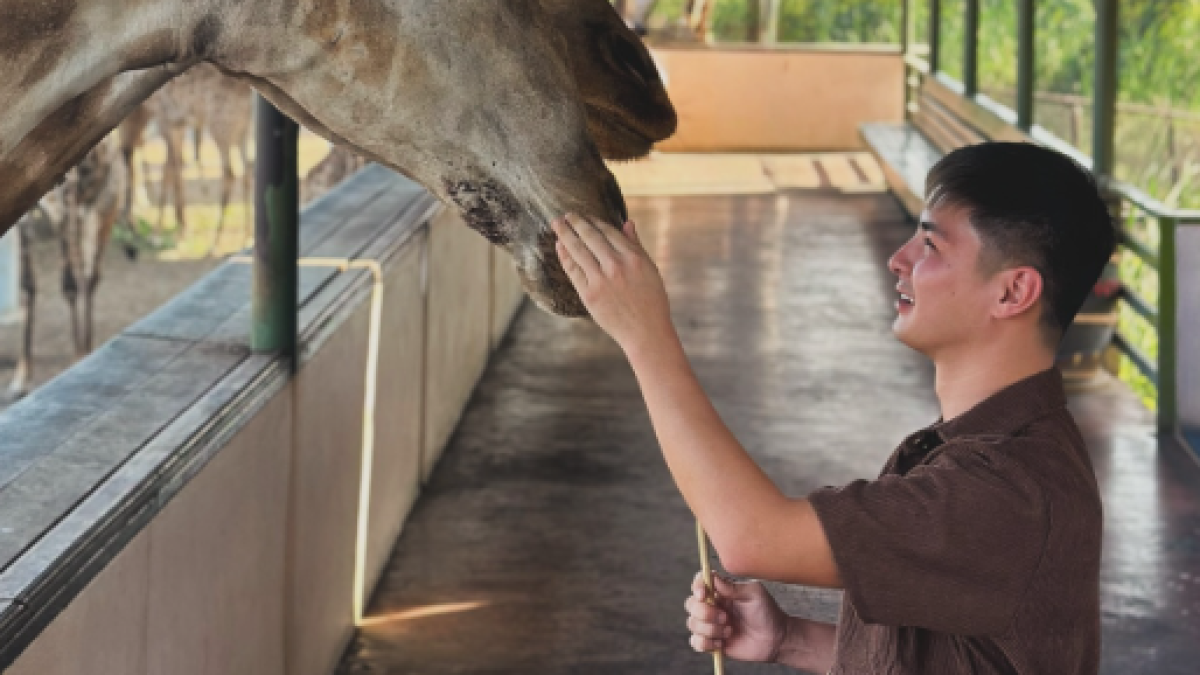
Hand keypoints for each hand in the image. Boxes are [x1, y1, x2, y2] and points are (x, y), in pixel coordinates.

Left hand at [551, 213, 673, 354]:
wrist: (646, 332)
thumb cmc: (651, 301)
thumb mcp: (650, 269)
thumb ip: (636, 245)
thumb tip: (627, 222)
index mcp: (633, 257)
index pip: (609, 232)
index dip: (594, 222)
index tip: (586, 216)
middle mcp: (616, 266)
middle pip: (590, 237)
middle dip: (576, 222)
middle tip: (566, 215)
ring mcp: (601, 280)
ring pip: (578, 250)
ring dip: (565, 234)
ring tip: (557, 224)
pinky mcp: (589, 295)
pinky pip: (573, 270)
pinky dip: (565, 256)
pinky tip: (560, 246)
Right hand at [685, 571, 788, 662]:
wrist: (775, 639)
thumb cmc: (767, 612)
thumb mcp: (754, 593)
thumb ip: (732, 587)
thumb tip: (712, 577)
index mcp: (721, 592)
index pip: (699, 583)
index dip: (697, 586)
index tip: (704, 594)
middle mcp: (713, 606)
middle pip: (691, 604)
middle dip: (705, 613)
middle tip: (725, 618)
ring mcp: (711, 624)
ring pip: (692, 623)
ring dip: (710, 629)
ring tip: (729, 631)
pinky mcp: (711, 642)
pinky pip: (695, 642)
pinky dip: (706, 643)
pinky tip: (722, 643)